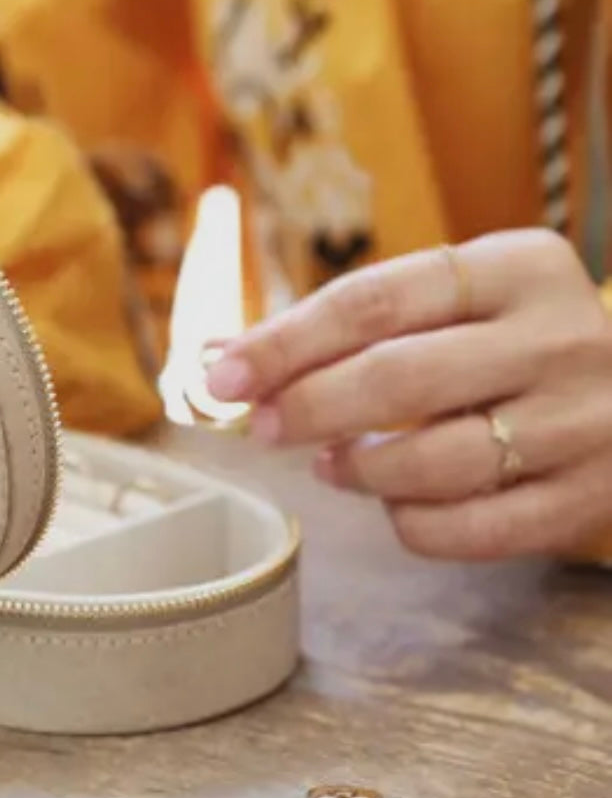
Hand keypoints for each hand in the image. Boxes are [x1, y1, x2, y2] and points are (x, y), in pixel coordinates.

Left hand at [205, 230, 611, 560]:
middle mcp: (558, 337)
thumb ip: (349, 323)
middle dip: (308, 407)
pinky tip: (395, 504)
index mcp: (516, 267)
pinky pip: (472, 530)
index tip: (224, 375)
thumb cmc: (511, 337)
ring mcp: (582, 421)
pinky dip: (412, 524)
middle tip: (261, 428)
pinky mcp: (587, 496)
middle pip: (397, 376)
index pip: (373, 301)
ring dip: (357, 470)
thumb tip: (222, 355)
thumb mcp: (453, 300)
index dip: (284, 343)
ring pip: (433, 461)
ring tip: (329, 464)